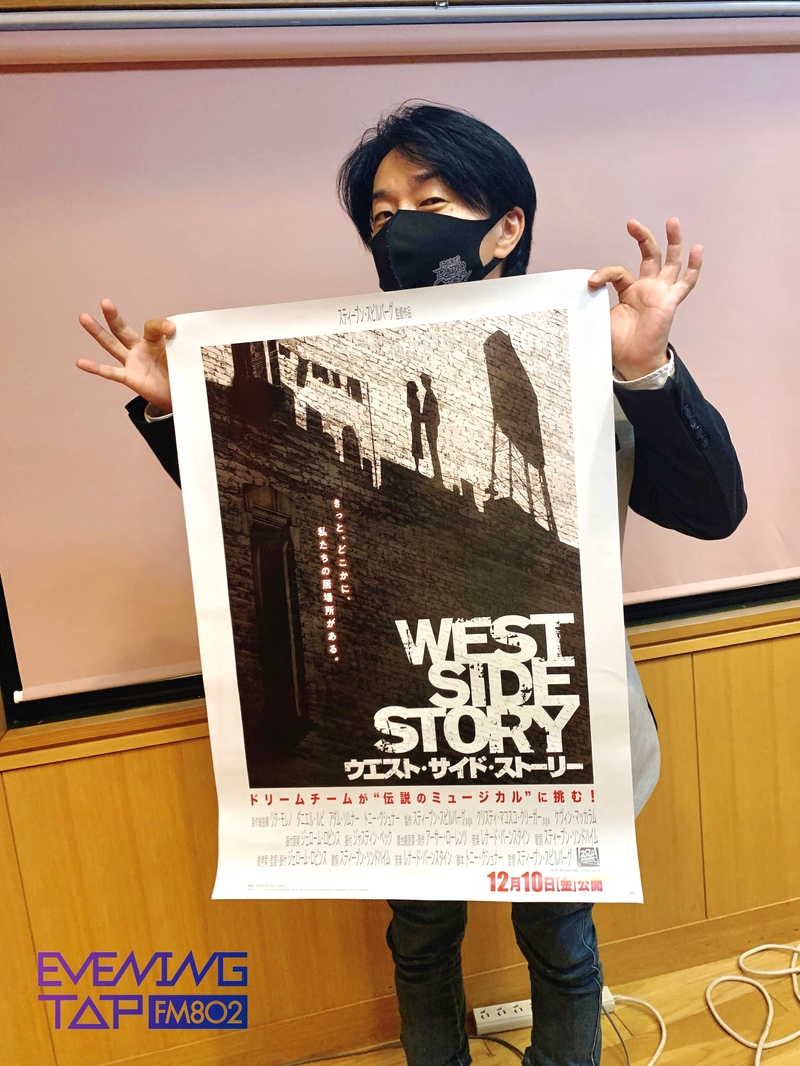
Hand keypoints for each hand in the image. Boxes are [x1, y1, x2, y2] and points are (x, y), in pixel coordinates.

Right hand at [77, 299, 173, 412]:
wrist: (179, 395)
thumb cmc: (179, 371)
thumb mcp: (182, 353)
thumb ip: (178, 340)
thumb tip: (172, 327)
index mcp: (153, 340)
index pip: (152, 327)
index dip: (161, 326)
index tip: (171, 328)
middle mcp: (138, 348)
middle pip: (122, 329)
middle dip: (113, 316)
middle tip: (105, 301)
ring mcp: (132, 362)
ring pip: (111, 345)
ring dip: (97, 332)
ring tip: (84, 317)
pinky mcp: (130, 378)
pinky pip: (110, 372)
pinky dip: (96, 368)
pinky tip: (80, 362)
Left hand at [588, 218, 701, 380]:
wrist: (631, 361)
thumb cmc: (617, 343)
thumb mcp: (599, 317)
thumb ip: (593, 301)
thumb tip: (581, 288)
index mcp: (630, 292)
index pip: (618, 272)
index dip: (604, 273)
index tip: (591, 283)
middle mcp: (648, 289)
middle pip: (649, 256)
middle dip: (643, 237)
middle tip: (632, 223)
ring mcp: (661, 293)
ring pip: (671, 262)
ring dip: (673, 241)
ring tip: (672, 222)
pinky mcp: (671, 301)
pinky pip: (686, 282)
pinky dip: (693, 266)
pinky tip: (698, 249)